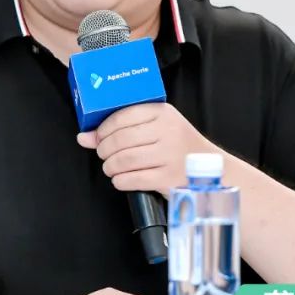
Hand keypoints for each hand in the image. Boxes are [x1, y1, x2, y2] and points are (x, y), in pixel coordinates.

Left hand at [77, 103, 218, 198]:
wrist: (210, 167)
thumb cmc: (177, 145)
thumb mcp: (156, 128)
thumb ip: (121, 129)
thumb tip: (83, 137)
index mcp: (163, 113)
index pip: (122, 116)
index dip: (103, 129)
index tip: (98, 138)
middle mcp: (167, 131)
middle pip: (120, 140)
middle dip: (104, 150)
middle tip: (104, 155)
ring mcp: (169, 155)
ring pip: (124, 160)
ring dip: (110, 166)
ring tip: (111, 168)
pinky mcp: (168, 178)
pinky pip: (134, 179)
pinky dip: (120, 181)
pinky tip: (121, 179)